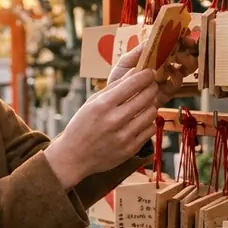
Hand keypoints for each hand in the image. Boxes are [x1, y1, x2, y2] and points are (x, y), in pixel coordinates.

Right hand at [43, 68, 165, 189]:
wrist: (75, 156)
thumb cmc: (82, 126)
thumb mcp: (92, 102)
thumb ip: (114, 87)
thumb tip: (135, 72)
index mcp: (102, 105)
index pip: (133, 84)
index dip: (146, 75)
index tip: (149, 72)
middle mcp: (114, 120)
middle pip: (146, 97)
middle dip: (152, 88)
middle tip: (151, 86)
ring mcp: (124, 136)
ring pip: (151, 113)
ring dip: (151, 105)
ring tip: (145, 103)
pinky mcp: (131, 149)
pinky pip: (150, 129)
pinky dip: (148, 122)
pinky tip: (141, 120)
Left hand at [108, 37, 198, 85]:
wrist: (114, 102)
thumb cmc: (118, 80)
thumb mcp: (124, 63)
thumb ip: (137, 52)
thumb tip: (151, 38)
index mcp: (153, 57)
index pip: (171, 44)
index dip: (180, 38)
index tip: (186, 33)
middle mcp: (162, 67)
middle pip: (182, 55)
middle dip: (188, 49)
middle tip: (188, 45)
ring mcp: (165, 80)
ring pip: (184, 69)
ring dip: (186, 62)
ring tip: (181, 59)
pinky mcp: (165, 94)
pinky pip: (176, 85)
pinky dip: (177, 79)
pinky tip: (172, 75)